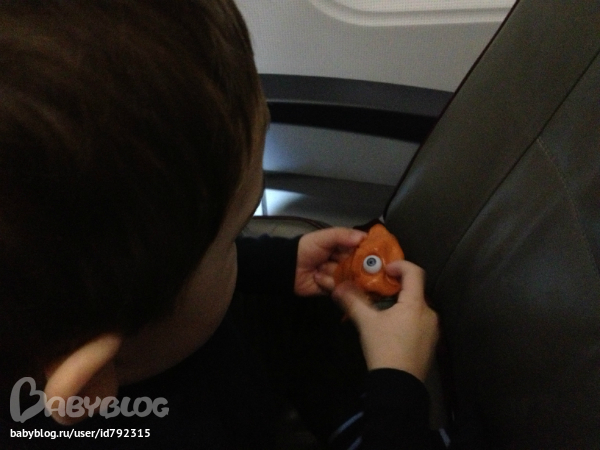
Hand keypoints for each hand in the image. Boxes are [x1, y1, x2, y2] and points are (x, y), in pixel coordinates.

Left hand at [295, 227, 365, 296]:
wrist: (289, 267)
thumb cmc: (307, 248)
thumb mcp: (324, 237)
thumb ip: (343, 235)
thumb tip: (364, 236)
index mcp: (346, 248)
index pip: (364, 252)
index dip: (369, 254)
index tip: (374, 256)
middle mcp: (346, 263)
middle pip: (360, 268)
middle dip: (351, 267)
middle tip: (339, 263)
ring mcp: (341, 277)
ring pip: (349, 279)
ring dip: (333, 273)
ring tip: (320, 268)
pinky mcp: (334, 290)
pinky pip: (339, 289)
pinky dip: (327, 283)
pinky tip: (317, 277)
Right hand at [332, 260, 438, 381]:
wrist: (398, 385)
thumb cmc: (383, 348)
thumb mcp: (366, 323)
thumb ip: (353, 302)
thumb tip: (338, 287)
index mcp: (416, 304)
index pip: (415, 272)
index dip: (400, 265)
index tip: (385, 270)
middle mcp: (429, 313)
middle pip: (415, 290)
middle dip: (397, 288)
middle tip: (379, 292)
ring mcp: (433, 329)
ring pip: (417, 307)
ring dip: (402, 304)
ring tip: (384, 313)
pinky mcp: (432, 343)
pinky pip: (420, 322)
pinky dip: (408, 319)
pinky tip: (393, 331)